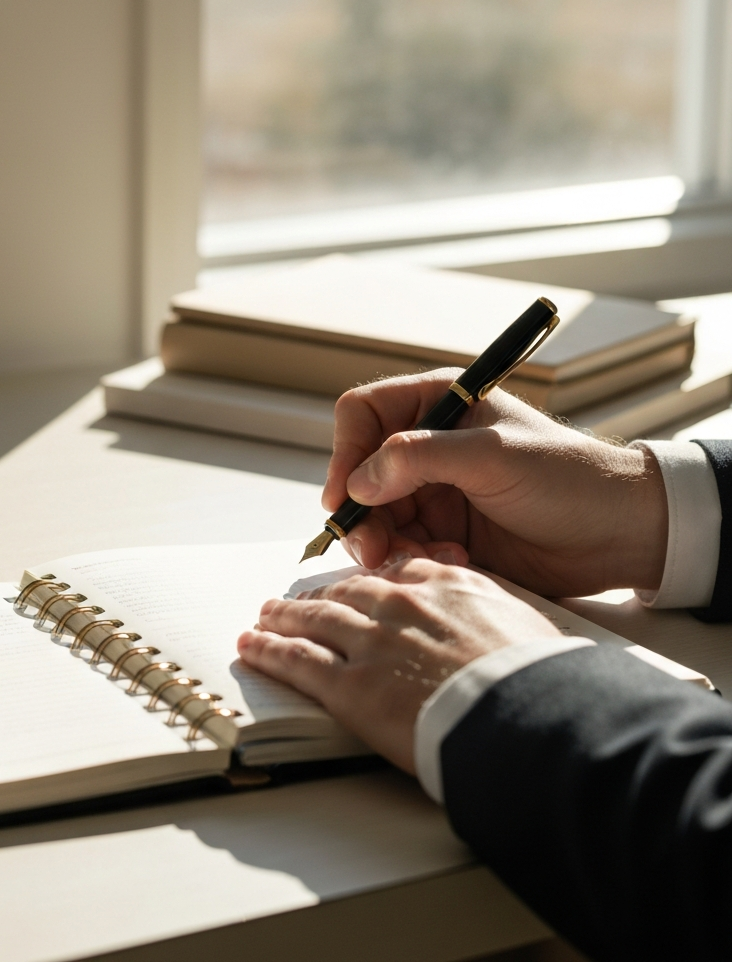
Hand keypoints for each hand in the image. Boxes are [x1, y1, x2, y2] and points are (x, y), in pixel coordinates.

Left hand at [237, 560, 561, 773]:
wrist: (527, 716)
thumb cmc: (538, 679)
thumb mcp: (525, 625)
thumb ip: (493, 613)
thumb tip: (494, 622)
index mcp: (443, 586)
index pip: (390, 574)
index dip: (362, 581)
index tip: (351, 586)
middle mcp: (399, 606)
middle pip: (343, 594)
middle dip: (314, 597)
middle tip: (293, 601)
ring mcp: (370, 643)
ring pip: (312, 621)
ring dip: (283, 618)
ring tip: (264, 617)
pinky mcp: (349, 685)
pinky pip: (296, 661)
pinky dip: (268, 651)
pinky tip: (251, 646)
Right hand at [324, 369, 667, 596]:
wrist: (618, 533)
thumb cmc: (568, 478)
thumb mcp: (492, 457)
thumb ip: (419, 459)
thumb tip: (358, 482)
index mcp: (438, 404)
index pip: (362, 415)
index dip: (346, 454)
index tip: (345, 498)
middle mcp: (427, 444)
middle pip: (359, 473)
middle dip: (364, 514)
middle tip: (375, 550)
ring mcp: (433, 489)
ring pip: (375, 516)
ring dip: (390, 542)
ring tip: (431, 556)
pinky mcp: (443, 529)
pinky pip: (402, 545)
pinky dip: (415, 558)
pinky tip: (454, 559)